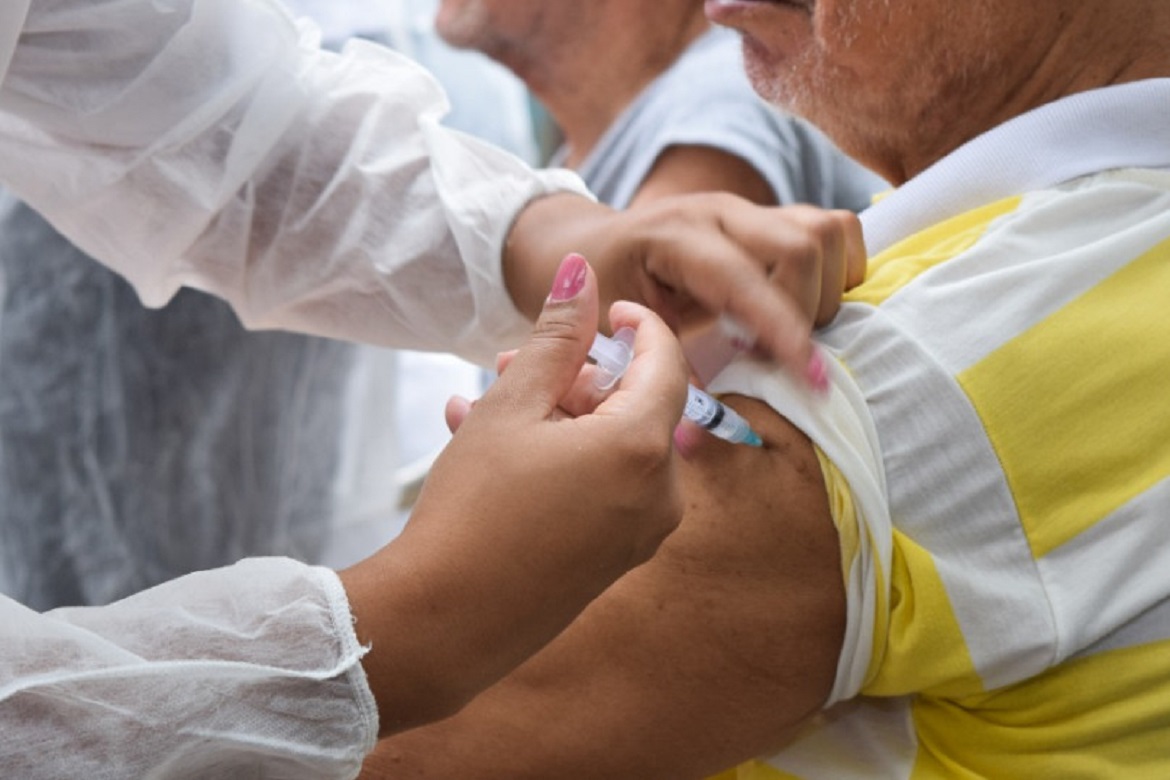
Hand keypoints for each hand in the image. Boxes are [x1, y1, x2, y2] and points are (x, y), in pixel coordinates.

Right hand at [339, 253, 687, 735]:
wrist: (445, 623)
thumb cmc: (474, 509)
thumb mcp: (513, 406)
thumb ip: (557, 336)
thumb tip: (583, 273)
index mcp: (643, 448)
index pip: (665, 361)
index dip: (637, 324)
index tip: (603, 308)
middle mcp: (659, 495)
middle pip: (635, 407)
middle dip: (575, 376)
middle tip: (513, 363)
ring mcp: (639, 534)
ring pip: (610, 447)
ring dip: (555, 417)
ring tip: (482, 402)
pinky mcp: (614, 560)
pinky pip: (599, 489)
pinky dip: (558, 460)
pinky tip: (488, 446)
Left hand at [503, 193, 864, 391]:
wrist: (592, 245)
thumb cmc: (601, 295)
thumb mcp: (615, 338)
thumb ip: (658, 374)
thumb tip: (700, 433)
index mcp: (673, 238)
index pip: (743, 279)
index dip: (783, 330)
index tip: (813, 380)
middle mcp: (718, 212)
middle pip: (803, 244)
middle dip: (809, 310)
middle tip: (782, 356)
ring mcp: (749, 209)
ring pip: (828, 231)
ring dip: (829, 290)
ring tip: (793, 332)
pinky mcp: (771, 216)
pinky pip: (834, 230)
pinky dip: (837, 273)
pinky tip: (804, 310)